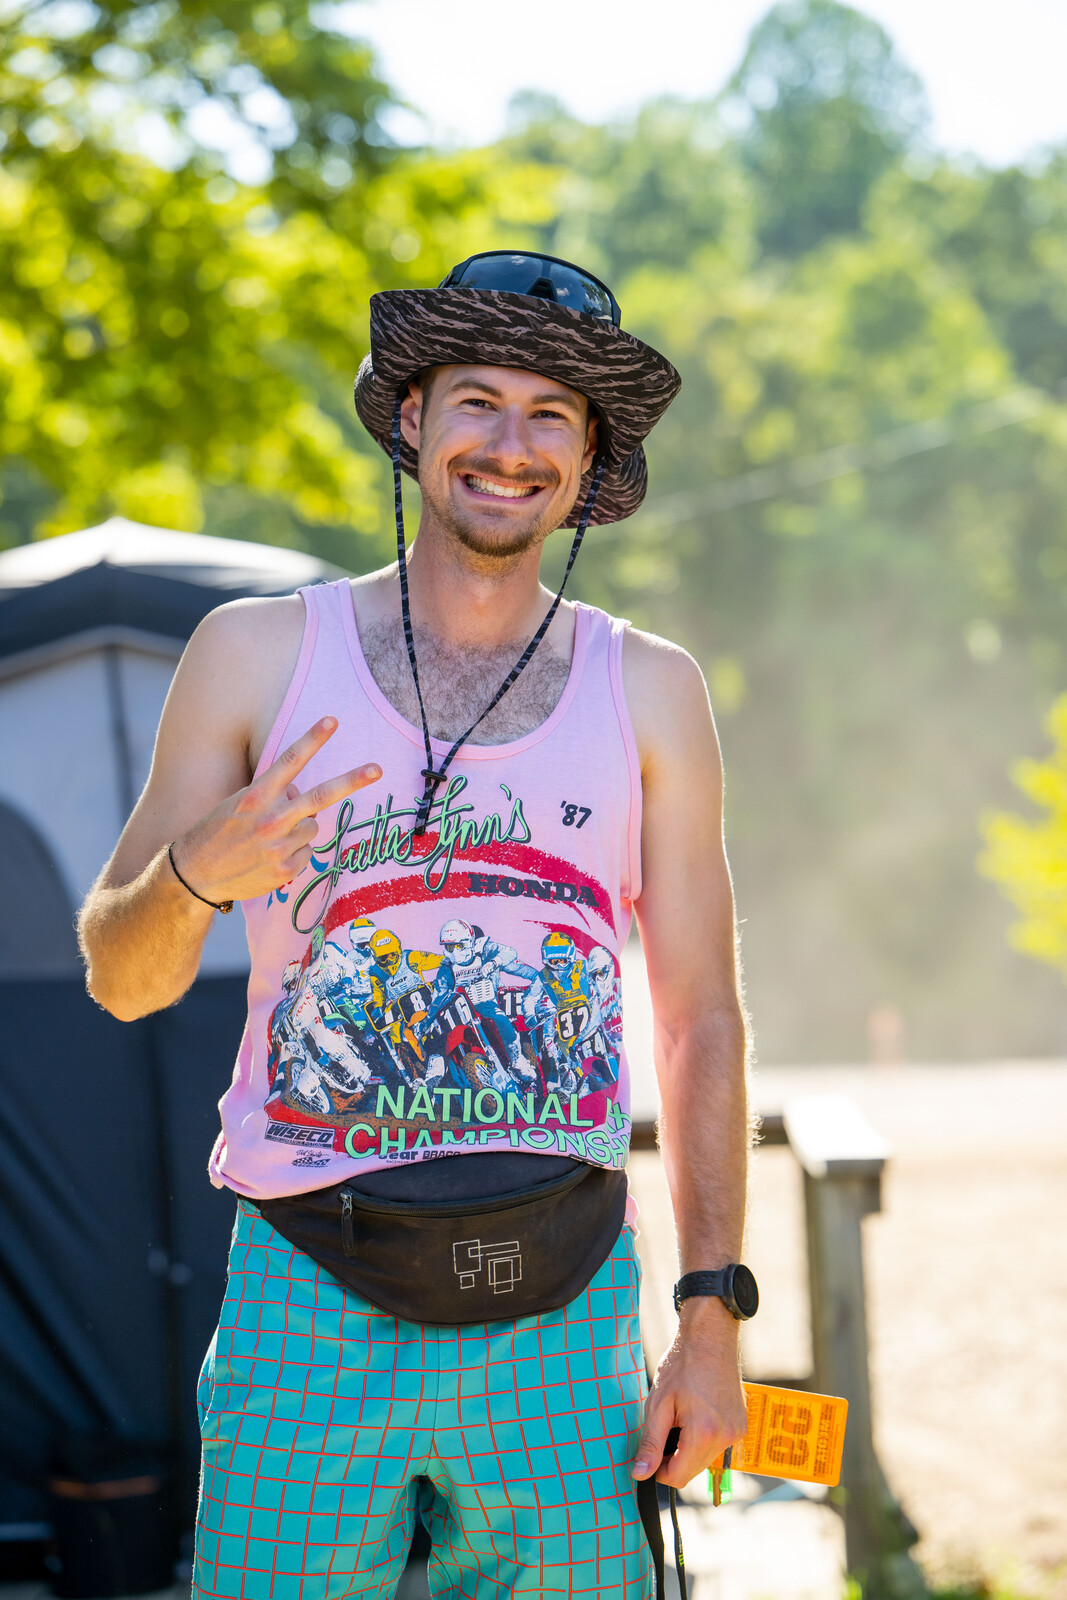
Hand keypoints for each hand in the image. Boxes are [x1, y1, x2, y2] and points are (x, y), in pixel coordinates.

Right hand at [171, 717, 379, 906]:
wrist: (194, 876)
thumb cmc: (215, 834)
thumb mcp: (237, 804)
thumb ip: (271, 795)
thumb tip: (301, 793)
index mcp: (256, 797)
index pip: (290, 761)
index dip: (313, 739)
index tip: (332, 721)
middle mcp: (271, 819)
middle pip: (321, 795)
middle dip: (352, 780)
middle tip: (377, 768)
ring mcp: (280, 846)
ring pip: (312, 826)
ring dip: (299, 829)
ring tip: (269, 839)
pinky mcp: (285, 870)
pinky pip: (306, 853)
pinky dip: (293, 854)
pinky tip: (269, 858)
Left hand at [632, 1300, 746, 1487]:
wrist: (710, 1336)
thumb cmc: (682, 1364)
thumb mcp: (658, 1403)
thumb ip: (651, 1443)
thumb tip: (640, 1474)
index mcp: (704, 1433)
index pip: (678, 1477)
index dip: (659, 1470)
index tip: (652, 1451)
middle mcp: (727, 1437)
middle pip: (693, 1471)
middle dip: (674, 1459)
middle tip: (664, 1428)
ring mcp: (738, 1431)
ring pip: (706, 1460)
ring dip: (689, 1449)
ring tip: (680, 1417)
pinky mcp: (741, 1425)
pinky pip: (718, 1445)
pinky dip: (704, 1438)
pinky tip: (696, 1414)